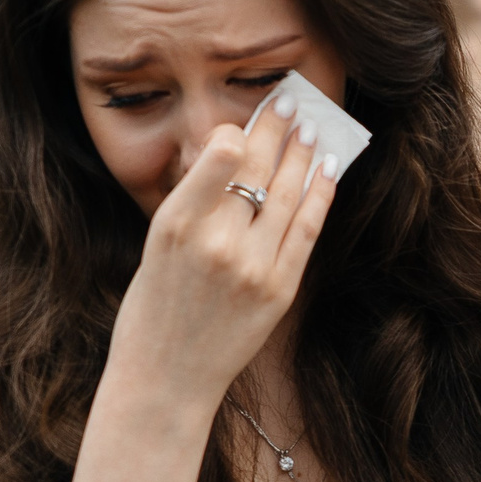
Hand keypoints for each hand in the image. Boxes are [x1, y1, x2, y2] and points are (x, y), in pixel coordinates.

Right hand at [107, 95, 339, 407]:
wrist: (166, 377)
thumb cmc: (154, 308)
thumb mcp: (157, 244)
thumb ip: (193, 201)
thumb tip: (231, 151)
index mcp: (175, 224)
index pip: (223, 156)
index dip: (245, 129)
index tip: (255, 112)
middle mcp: (217, 242)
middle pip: (259, 169)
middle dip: (279, 130)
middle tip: (293, 104)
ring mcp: (253, 268)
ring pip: (288, 194)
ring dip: (304, 155)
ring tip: (314, 128)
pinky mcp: (279, 290)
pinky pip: (306, 230)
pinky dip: (319, 196)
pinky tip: (326, 171)